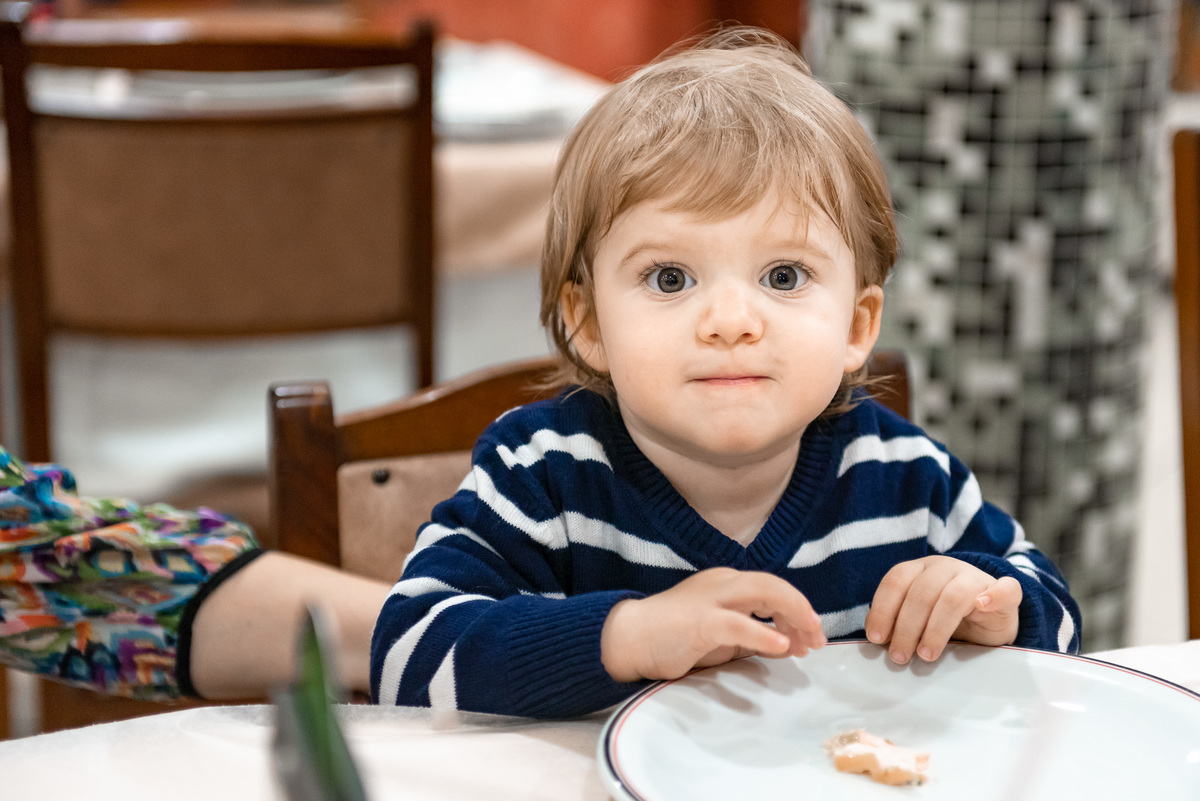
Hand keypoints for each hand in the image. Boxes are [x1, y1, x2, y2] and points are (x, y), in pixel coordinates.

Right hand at [600, 567, 826, 682]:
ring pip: (762, 592)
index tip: (812, 637)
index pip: (773, 589)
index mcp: (728, 584)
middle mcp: (723, 583)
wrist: (630, 638)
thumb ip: (752, 635)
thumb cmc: (674, 637)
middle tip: (818, 638)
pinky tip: (782, 647)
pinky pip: (738, 623)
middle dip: (801, 610)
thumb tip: (786, 643)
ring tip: (807, 640)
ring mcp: (711, 598)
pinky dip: (763, 634)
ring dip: (792, 615)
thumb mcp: (722, 636)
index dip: (798, 611)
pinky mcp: (699, 621)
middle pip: (773, 585)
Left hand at [864, 556, 1021, 664]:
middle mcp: (945, 567)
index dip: (883, 609)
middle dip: (906, 627)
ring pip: (953, 596)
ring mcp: (975, 577)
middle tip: (900, 655)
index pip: (896, 582)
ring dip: (936, 628)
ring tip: (926, 654)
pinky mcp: (1005, 591)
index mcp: (920, 569)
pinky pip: (1005, 588)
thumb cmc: (946, 619)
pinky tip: (981, 606)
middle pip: (921, 592)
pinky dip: (994, 596)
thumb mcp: (917, 618)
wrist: (990, 618)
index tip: (877, 638)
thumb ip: (897, 621)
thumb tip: (877, 637)